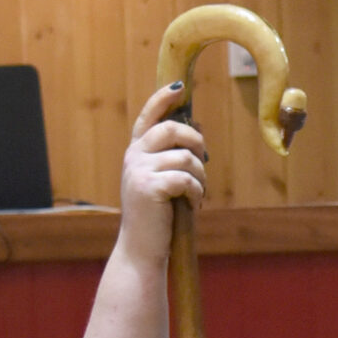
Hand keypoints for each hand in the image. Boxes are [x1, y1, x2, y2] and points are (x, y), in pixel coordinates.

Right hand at [116, 81, 209, 266]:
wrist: (141, 250)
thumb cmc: (156, 217)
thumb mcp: (159, 181)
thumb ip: (169, 157)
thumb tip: (195, 131)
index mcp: (136, 152)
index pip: (149, 117)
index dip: (163, 99)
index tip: (179, 88)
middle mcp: (134, 157)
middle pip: (173, 130)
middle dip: (196, 143)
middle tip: (203, 162)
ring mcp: (139, 171)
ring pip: (185, 158)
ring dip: (201, 177)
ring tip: (198, 195)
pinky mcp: (149, 187)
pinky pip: (186, 179)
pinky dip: (197, 193)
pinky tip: (194, 206)